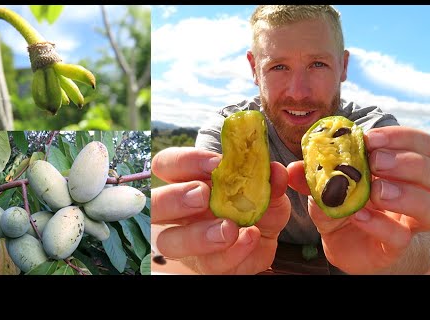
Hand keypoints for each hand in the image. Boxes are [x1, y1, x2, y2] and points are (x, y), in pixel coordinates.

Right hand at [151, 147, 290, 273]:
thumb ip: (268, 181)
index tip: (216, 164)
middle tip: (203, 195)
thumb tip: (276, 172)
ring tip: (228, 228)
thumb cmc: (252, 205)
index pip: (165, 165)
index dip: (185, 161)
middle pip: (154, 204)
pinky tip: (249, 239)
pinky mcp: (205, 267)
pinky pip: (209, 265)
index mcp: (184, 182)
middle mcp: (178, 213)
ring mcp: (187, 243)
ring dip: (197, 235)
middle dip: (174, 198)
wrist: (262, 239)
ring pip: (169, 242)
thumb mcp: (264, 190)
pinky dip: (232, 252)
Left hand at [288, 126, 429, 273]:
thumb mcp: (325, 185)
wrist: (341, 243)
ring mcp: (408, 221)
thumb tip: (292, 167)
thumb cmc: (341, 205)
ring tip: (375, 191)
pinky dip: (381, 224)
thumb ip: (311, 174)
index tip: (371, 139)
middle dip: (404, 162)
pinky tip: (360, 216)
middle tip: (375, 162)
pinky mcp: (395, 246)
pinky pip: (401, 236)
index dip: (402, 138)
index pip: (420, 145)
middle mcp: (414, 191)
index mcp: (399, 168)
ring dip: (405, 194)